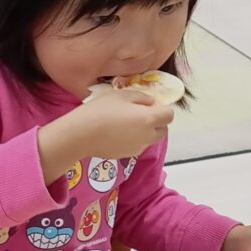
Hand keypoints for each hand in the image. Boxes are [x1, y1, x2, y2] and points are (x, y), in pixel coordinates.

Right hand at [38, 91, 172, 181]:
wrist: (80, 135)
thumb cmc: (100, 111)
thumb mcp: (121, 95)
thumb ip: (141, 97)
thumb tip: (150, 103)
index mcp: (149, 118)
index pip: (169, 114)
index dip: (162, 108)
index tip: (149, 105)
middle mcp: (148, 135)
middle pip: (163, 130)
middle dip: (157, 122)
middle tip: (139, 114)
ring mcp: (138, 147)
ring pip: (150, 139)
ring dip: (145, 132)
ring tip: (125, 124)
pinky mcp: (127, 155)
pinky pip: (136, 145)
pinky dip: (133, 140)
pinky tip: (116, 134)